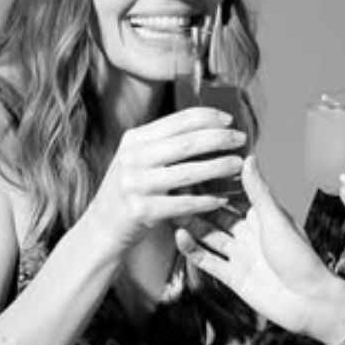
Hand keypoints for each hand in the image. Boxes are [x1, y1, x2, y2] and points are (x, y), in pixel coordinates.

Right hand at [86, 107, 247, 253]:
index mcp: (134, 140)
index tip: (230, 119)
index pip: (177, 121)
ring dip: (218, 167)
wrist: (102, 226)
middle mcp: (133, 158)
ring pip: (187, 172)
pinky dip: (205, 201)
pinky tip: (222, 199)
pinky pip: (182, 204)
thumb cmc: (131, 190)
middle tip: (242, 139)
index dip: (207, 117)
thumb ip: (163, 143)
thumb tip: (207, 127)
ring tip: (239, 165)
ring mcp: (135, 185)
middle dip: (219, 139)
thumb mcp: (137, 159)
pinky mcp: (141, 210)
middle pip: (186, 143)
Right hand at [175, 156, 332, 333]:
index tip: (196, 167)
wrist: (307, 302)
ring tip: (170, 208)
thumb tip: (248, 158)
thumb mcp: (276, 220)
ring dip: (191, 224)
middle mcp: (249, 234)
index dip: (217, 183)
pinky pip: (207, 260)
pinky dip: (192, 249)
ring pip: (209, 236)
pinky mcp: (232, 276)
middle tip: (174, 187)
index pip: (235, 195)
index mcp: (263, 218)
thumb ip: (258, 192)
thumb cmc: (301, 259)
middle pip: (218, 215)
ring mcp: (240, 255)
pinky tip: (179, 236)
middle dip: (198, 203)